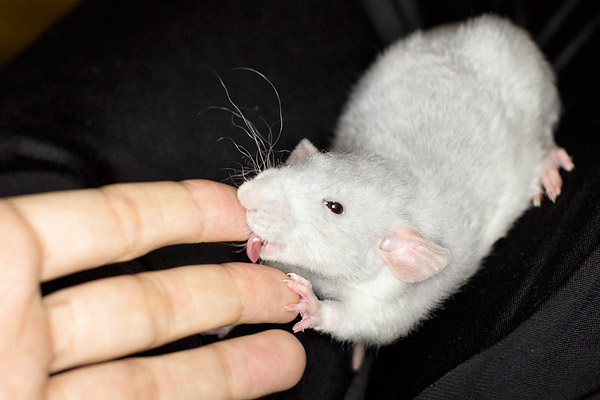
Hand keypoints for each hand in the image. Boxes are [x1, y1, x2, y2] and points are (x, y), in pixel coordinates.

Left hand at [0, 180, 304, 399]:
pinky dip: (205, 395)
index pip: (105, 223)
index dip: (178, 210)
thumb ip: (18, 238)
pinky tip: (246, 387)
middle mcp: (18, 334)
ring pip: (149, 372)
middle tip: (282, 287)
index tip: (239, 208)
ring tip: (286, 349)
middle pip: (144, 302)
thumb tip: (44, 198)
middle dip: (226, 290)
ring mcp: (37, 389)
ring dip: (227, 362)